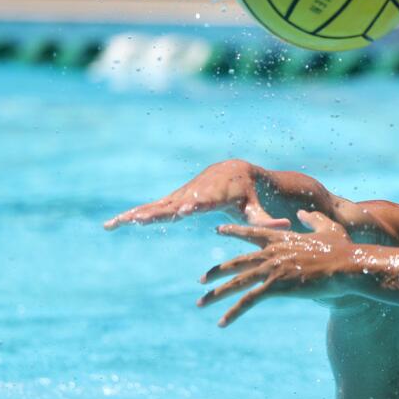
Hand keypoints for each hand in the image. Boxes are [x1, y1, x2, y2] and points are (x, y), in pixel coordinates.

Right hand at [104, 160, 291, 230]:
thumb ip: (266, 220)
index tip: (182, 210)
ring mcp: (181, 196)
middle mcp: (194, 193)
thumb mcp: (258, 208)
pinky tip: (113, 224)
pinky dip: (133, 215)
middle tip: (136, 220)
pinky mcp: (174, 200)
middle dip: (154, 212)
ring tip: (113, 224)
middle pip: (171, 204)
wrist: (235, 172)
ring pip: (155, 206)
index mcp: (214, 195)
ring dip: (134, 215)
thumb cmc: (250, 195)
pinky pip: (152, 208)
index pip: (201, 202)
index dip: (192, 205)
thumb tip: (284, 225)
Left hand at [197, 210, 353, 325]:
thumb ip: (313, 219)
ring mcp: (272, 269)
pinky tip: (222, 323)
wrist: (347, 266)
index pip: (252, 232)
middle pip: (236, 262)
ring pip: (237, 282)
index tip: (218, 230)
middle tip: (201, 280)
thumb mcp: (328, 228)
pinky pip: (248, 301)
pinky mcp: (276, 286)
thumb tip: (302, 213)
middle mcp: (272, 252)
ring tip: (201, 302)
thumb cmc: (342, 249)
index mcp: (282, 238)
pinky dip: (233, 312)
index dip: (234, 231)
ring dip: (216, 294)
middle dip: (216, 271)